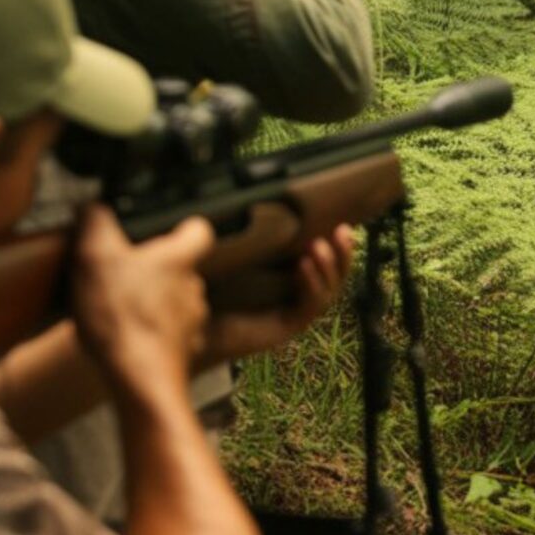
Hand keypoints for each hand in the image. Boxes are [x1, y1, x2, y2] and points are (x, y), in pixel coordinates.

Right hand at [72, 207, 212, 385]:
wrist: (138, 379)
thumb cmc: (122, 318)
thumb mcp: (94, 256)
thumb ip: (95, 222)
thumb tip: (93, 207)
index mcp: (179, 259)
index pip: (199, 230)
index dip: (183, 226)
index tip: (165, 229)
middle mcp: (193, 289)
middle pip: (181, 269)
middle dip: (154, 270)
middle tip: (123, 274)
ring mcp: (192, 323)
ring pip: (174, 303)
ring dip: (151, 304)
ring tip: (118, 309)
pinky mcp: (183, 353)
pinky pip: (167, 336)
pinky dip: (149, 334)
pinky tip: (124, 338)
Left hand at [199, 225, 354, 366]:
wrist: (192, 330)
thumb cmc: (206, 293)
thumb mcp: (231, 258)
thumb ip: (244, 236)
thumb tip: (245, 204)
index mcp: (286, 280)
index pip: (321, 261)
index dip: (335, 245)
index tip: (340, 222)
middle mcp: (293, 297)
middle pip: (333, 277)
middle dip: (342, 254)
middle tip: (343, 231)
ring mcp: (291, 315)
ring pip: (327, 292)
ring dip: (328, 268)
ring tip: (319, 247)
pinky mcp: (285, 329)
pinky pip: (308, 308)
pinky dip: (311, 286)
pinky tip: (303, 267)